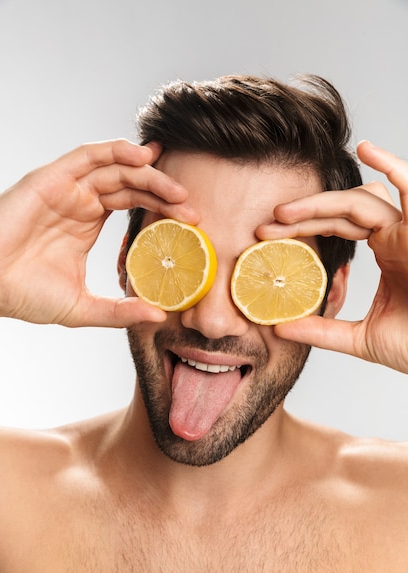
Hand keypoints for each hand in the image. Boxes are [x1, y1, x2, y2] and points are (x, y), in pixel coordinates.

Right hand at [0, 140, 195, 327]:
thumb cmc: (25, 296)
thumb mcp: (83, 307)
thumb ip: (120, 310)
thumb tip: (159, 317)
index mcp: (88, 223)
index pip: (134, 204)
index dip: (162, 207)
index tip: (191, 219)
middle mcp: (80, 201)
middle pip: (131, 184)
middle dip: (163, 191)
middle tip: (190, 205)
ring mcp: (66, 188)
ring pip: (115, 167)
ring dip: (147, 171)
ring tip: (175, 186)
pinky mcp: (51, 179)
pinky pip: (88, 156)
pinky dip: (116, 150)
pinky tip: (142, 157)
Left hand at [256, 141, 407, 373]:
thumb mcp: (361, 338)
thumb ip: (322, 330)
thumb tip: (279, 329)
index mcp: (388, 251)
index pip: (339, 226)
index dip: (303, 227)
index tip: (265, 236)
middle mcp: (399, 234)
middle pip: (343, 210)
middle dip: (302, 215)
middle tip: (264, 227)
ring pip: (364, 199)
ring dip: (322, 202)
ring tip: (285, 213)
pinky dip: (392, 165)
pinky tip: (367, 148)